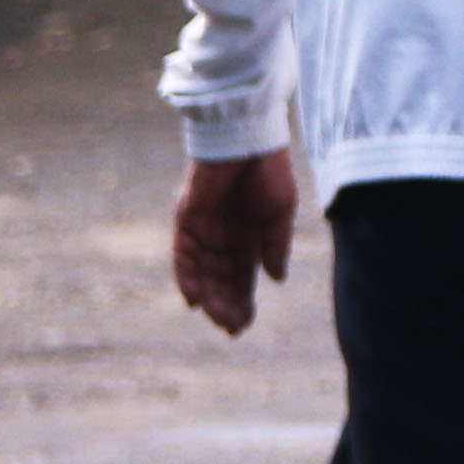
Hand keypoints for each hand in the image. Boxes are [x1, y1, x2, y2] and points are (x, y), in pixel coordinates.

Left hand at [169, 149, 295, 336]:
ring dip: (208, 296)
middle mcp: (223, 238)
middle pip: (221, 281)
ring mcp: (203, 230)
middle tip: (231, 328)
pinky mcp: (186, 220)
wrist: (246, 135)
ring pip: (201, 273)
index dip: (243, 302)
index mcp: (248, 237)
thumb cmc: (269, 169)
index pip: (242, 278)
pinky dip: (187, 277)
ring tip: (217, 317)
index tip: (245, 325)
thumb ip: (276, 245)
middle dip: (226, 305)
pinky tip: (195, 299)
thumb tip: (276, 280)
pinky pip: (183, 255)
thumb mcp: (280, 212)